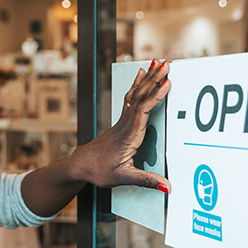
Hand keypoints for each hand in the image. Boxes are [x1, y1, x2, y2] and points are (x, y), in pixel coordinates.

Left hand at [72, 58, 170, 192]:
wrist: (80, 165)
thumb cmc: (99, 171)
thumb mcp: (122, 178)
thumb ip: (146, 180)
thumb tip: (167, 185)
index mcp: (128, 136)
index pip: (143, 111)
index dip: (155, 96)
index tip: (167, 83)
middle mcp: (125, 124)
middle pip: (140, 96)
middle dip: (154, 79)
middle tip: (166, 64)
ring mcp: (122, 120)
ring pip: (136, 94)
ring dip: (148, 78)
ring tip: (157, 62)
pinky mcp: (121, 121)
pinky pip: (131, 98)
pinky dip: (137, 84)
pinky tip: (141, 73)